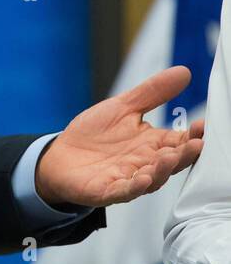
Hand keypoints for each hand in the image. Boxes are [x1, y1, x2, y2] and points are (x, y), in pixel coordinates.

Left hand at [35, 66, 204, 207]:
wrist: (59, 156)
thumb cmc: (94, 134)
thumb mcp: (122, 107)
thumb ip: (152, 93)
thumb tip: (183, 71)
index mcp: (152, 144)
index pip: (180, 141)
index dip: (193, 135)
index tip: (203, 126)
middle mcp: (144, 163)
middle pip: (171, 162)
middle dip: (184, 154)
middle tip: (196, 145)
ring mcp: (128, 179)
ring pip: (152, 178)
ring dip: (162, 170)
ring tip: (169, 158)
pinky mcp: (107, 191)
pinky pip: (124, 191)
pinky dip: (134, 187)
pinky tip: (142, 178)